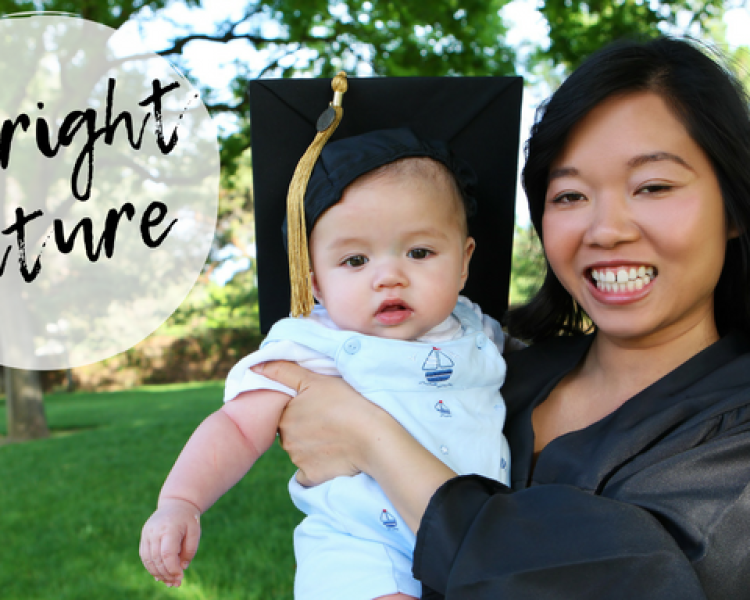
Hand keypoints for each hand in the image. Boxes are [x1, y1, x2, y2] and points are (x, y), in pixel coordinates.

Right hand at [139, 497, 200, 587]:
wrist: (176, 504)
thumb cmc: (188, 520)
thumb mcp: (195, 532)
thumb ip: (189, 550)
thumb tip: (181, 568)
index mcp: (169, 528)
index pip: (167, 554)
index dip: (172, 568)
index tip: (180, 577)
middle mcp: (155, 531)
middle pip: (157, 559)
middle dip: (166, 574)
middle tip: (176, 583)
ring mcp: (147, 533)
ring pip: (148, 559)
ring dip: (157, 573)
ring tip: (168, 582)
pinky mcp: (144, 536)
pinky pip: (144, 556)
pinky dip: (151, 567)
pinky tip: (159, 575)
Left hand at [253, 361, 385, 485]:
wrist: (373, 437)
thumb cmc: (346, 403)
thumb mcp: (315, 380)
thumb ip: (284, 371)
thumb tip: (255, 367)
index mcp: (284, 416)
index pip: (286, 413)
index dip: (303, 408)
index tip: (322, 406)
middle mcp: (285, 441)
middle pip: (292, 433)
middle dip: (306, 428)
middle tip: (331, 420)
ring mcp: (298, 461)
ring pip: (300, 452)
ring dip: (312, 446)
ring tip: (337, 437)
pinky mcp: (312, 477)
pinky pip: (308, 474)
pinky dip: (317, 467)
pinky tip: (333, 457)